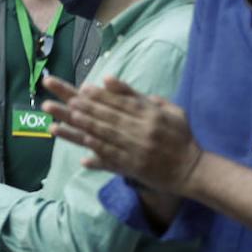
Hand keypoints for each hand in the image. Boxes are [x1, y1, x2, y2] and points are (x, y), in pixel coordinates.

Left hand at [42, 75, 203, 193]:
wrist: (192, 170)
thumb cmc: (181, 137)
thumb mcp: (170, 111)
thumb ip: (142, 97)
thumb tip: (110, 81)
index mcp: (150, 114)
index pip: (120, 102)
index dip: (100, 95)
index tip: (82, 88)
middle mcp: (141, 129)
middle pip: (106, 114)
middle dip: (81, 105)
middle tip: (63, 98)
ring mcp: (134, 148)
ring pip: (103, 133)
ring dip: (79, 123)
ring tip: (59, 114)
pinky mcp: (130, 165)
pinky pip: (107, 154)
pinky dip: (90, 146)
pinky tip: (77, 139)